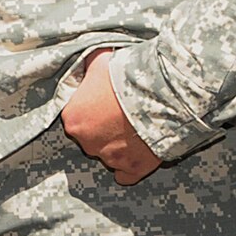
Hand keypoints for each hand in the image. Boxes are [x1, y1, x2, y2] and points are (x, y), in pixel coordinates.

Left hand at [60, 49, 160, 184]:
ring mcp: (109, 157)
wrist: (163, 96)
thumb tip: (85, 64)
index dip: (92, 108)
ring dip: (119, 144)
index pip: (77, 116)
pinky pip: (126, 175)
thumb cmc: (128, 76)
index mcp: (73, 117)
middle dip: (104, 127)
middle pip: (91, 136)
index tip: (105, 102)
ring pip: (108, 154)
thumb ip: (86, 66)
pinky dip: (130, 167)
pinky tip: (136, 154)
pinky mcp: (133, 169)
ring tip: (136, 127)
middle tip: (122, 113)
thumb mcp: (99, 60)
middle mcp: (86, 141)